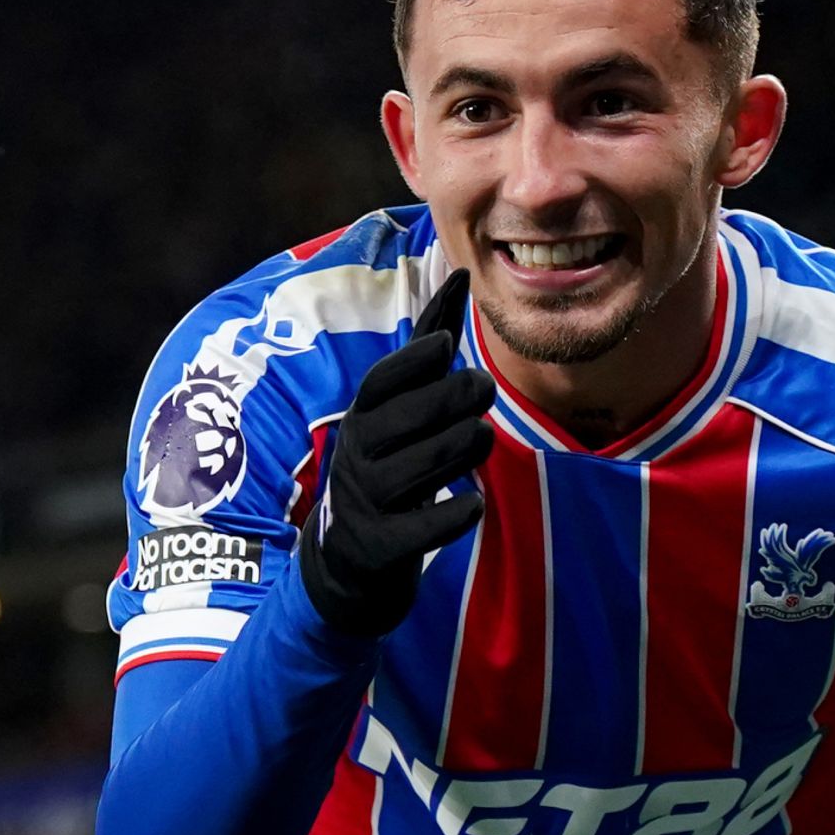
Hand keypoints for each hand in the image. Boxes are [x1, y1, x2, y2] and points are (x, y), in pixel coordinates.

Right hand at [298, 268, 495, 636]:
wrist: (349, 561)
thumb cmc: (388, 464)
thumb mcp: (396, 408)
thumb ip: (428, 345)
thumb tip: (459, 273)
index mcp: (362, 417)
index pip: (380, 383)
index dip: (411, 362)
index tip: (447, 345)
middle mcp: (358, 455)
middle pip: (404, 420)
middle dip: (447, 400)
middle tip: (485, 387)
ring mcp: (367, 502)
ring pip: (418, 468)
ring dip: (457, 449)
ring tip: (482, 438)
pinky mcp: (381, 547)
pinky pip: (417, 530)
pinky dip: (447, 516)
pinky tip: (474, 504)